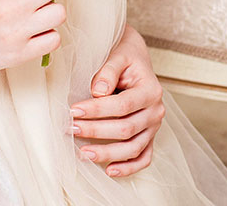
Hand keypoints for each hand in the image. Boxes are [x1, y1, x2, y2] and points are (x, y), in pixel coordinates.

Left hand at [70, 26, 164, 176]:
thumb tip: (98, 91)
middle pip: (126, 128)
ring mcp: (154, 126)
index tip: (73, 110)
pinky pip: (144, 157)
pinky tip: (109, 170)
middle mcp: (156, 110)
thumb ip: (108, 70)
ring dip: (108, 153)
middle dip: (96, 130)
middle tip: (70, 128)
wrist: (135, 57)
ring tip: (83, 153)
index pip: (122, 105)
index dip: (97, 110)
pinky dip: (129, 167)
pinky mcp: (149, 136)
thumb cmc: (124, 55)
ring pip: (133, 147)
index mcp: (151, 89)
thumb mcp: (117, 55)